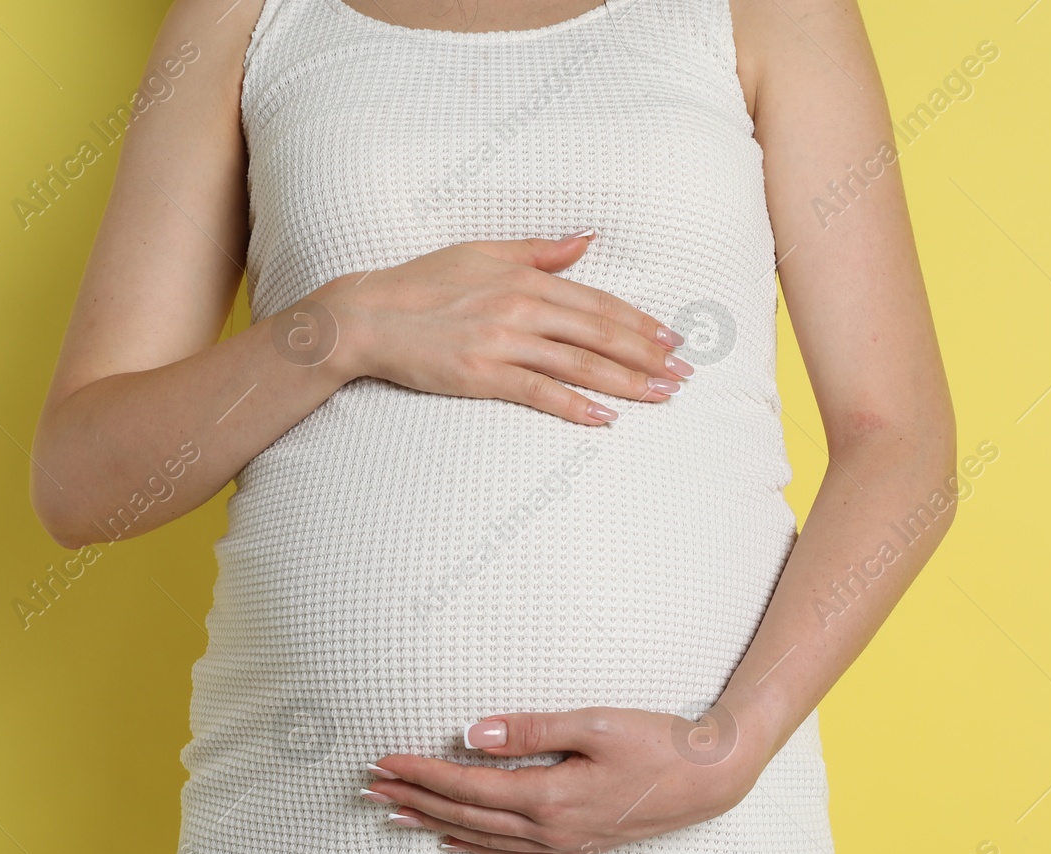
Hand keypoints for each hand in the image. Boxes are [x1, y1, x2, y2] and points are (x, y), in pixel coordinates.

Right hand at [310, 232, 694, 425]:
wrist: (366, 315)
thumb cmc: (420, 283)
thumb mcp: (480, 252)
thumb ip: (538, 251)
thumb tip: (586, 239)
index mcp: (525, 278)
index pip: (598, 303)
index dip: (640, 322)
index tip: (673, 338)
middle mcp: (522, 307)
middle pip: (600, 334)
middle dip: (648, 355)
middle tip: (684, 374)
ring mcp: (503, 342)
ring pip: (580, 364)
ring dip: (627, 382)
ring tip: (661, 396)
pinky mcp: (482, 375)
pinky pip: (540, 392)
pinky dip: (576, 406)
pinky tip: (606, 418)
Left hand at [362, 706, 774, 853]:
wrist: (710, 777)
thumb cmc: (656, 741)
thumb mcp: (593, 722)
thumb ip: (529, 729)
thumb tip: (470, 734)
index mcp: (547, 798)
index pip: (465, 785)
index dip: (419, 773)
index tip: (382, 760)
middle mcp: (548, 829)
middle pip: (463, 815)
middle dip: (412, 800)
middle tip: (366, 788)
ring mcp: (562, 843)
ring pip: (480, 837)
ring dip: (432, 824)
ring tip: (393, 815)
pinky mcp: (575, 845)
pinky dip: (476, 847)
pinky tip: (454, 841)